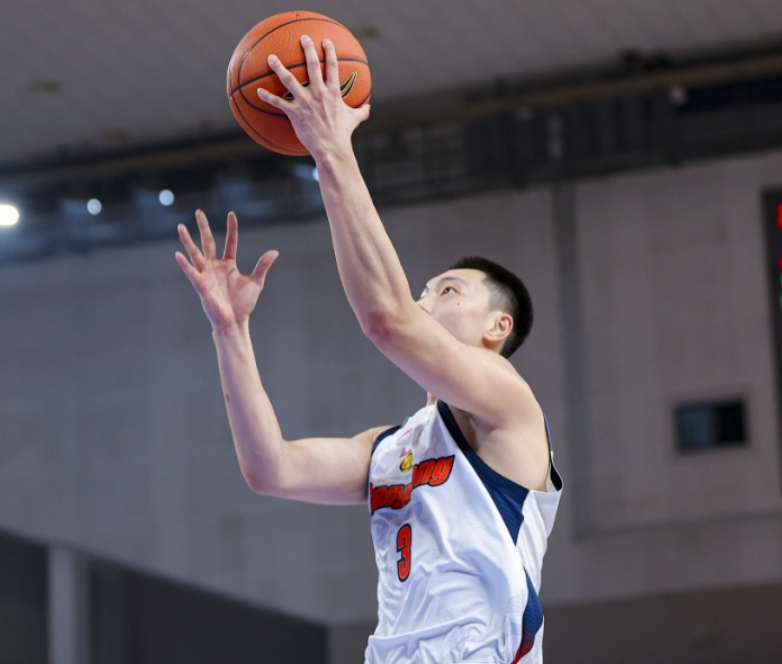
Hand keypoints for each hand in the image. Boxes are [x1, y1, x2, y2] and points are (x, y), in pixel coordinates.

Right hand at [175, 210, 277, 330]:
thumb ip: (262, 266)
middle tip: (199, 212)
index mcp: (228, 264)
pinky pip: (192, 273)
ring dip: (188, 241)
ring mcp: (207, 275)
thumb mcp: (256, 282)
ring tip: (180, 226)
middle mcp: (215, 267)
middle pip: (208, 242)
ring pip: (196, 254)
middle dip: (204, 228)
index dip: (231, 229)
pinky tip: (178, 254)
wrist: (235, 321)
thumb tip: (275, 252)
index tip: (231, 214)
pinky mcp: (201, 285)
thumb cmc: (243, 304)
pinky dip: (185, 264)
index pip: (230, 242)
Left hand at [257, 35, 369, 159]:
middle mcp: (318, 93)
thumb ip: (361, 111)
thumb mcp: (355, 119)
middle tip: (302, 38)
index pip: (332, 66)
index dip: (329, 51)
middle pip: (311, 65)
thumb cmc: (343, 134)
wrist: (332, 148)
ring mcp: (305, 102)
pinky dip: (267, 97)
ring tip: (271, 57)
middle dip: (307, 49)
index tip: (325, 41)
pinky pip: (278, 102)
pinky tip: (257, 92)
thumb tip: (368, 108)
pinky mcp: (295, 113)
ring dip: (278, 67)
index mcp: (333, 92)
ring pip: (289, 80)